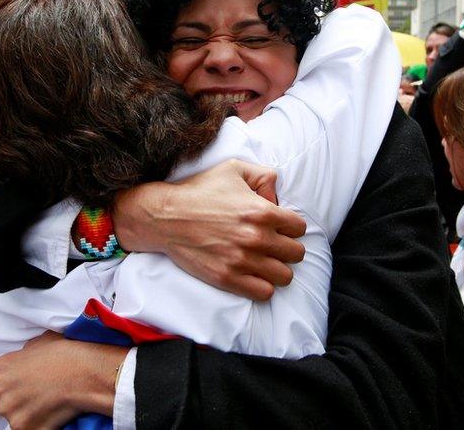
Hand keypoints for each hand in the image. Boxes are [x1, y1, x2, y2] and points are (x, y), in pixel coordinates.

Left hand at [0, 332, 125, 429]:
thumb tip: (27, 359)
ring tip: (49, 404)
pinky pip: (28, 429)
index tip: (30, 384)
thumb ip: (26, 352)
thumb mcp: (42, 341)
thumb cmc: (67, 355)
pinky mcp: (24, 427)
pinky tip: (53, 414)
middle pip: (5, 399)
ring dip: (29, 414)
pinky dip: (39, 425)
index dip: (17, 383)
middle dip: (20, 400)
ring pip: (16, 417)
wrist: (84, 374)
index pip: (1, 379)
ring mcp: (11, 411)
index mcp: (3, 365)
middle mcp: (1, 388)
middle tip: (41, 395)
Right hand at [113, 159, 306, 300]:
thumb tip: (277, 197)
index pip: (299, 228)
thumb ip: (265, 176)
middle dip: (287, 248)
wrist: (164, 216)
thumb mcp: (234, 169)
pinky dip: (263, 286)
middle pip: (296, 253)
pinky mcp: (227, 279)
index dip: (290, 227)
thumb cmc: (198, 190)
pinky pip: (264, 293)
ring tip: (265, 262)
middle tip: (273, 245)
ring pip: (284, 276)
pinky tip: (253, 275)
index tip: (279, 227)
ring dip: (277, 269)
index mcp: (261, 211)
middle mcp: (256, 238)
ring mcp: (242, 261)